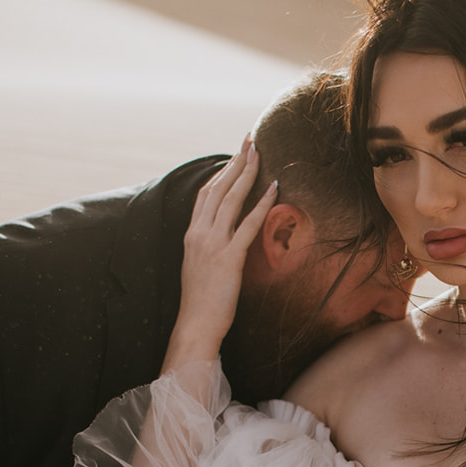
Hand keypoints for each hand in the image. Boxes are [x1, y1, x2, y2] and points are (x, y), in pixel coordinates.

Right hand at [165, 137, 278, 368]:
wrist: (195, 325)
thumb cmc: (201, 303)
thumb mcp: (200, 268)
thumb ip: (208, 248)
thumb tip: (224, 238)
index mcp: (191, 235)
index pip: (205, 194)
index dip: (220, 173)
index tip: (234, 156)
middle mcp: (199, 234)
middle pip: (217, 188)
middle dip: (234, 162)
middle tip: (249, 141)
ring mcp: (213, 245)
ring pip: (231, 199)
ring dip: (246, 173)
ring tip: (259, 153)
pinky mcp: (229, 258)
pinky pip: (248, 224)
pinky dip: (262, 204)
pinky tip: (274, 188)